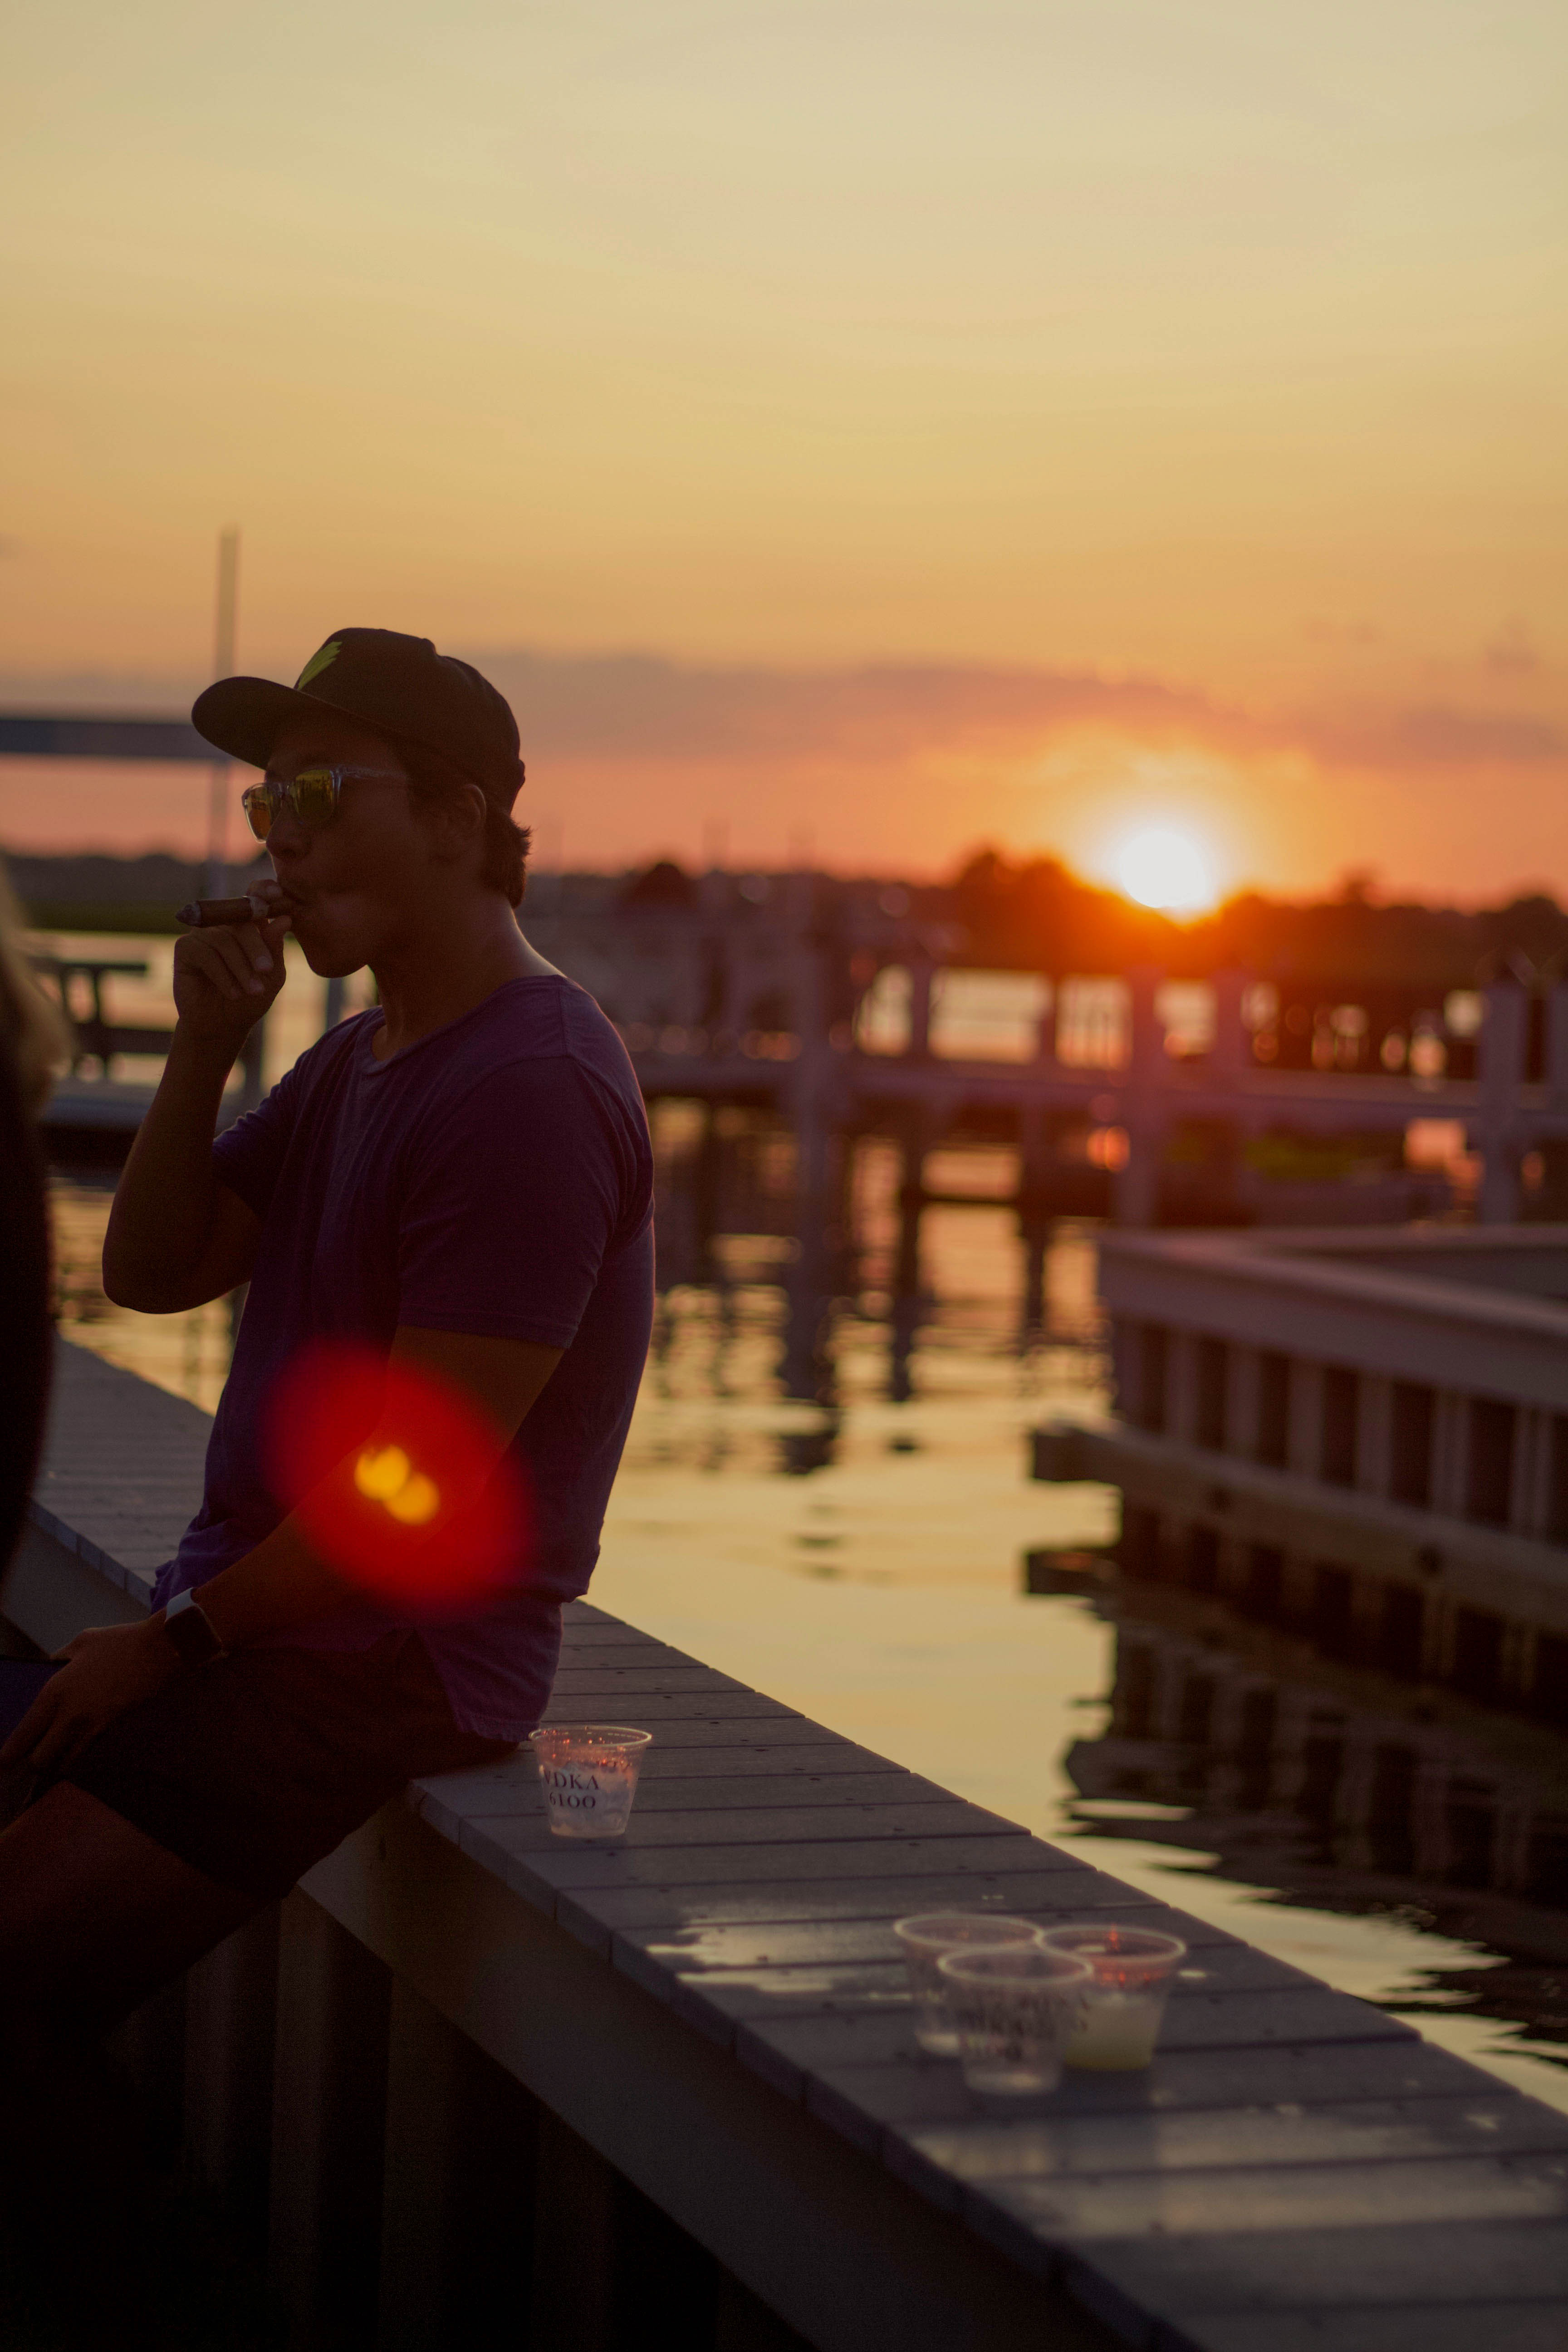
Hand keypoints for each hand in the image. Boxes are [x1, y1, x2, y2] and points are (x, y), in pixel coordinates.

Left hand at [0, 1622, 179, 1775]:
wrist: (160, 1651)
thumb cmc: (120, 1642)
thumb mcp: (83, 1642)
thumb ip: (61, 1657)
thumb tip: (52, 1665)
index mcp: (55, 1693)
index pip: (23, 1736)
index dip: (8, 1756)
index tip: (1, 1765)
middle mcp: (69, 1717)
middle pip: (40, 1760)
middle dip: (34, 1762)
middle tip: (32, 1757)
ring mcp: (91, 1728)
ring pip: (64, 1763)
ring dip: (57, 1763)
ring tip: (55, 1756)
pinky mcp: (112, 1731)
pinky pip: (86, 1753)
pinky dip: (79, 1756)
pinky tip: (78, 1747)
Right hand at [172, 890, 291, 1049]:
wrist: (223, 1026)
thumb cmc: (250, 998)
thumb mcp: (271, 975)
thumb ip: (275, 947)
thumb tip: (284, 919)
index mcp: (248, 924)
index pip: (254, 898)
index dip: (264, 891)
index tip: (278, 895)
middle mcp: (224, 923)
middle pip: (241, 921)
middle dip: (256, 947)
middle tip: (266, 970)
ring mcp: (203, 933)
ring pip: (224, 940)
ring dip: (241, 968)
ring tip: (252, 991)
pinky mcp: (185, 948)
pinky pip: (205, 953)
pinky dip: (222, 975)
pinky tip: (233, 992)